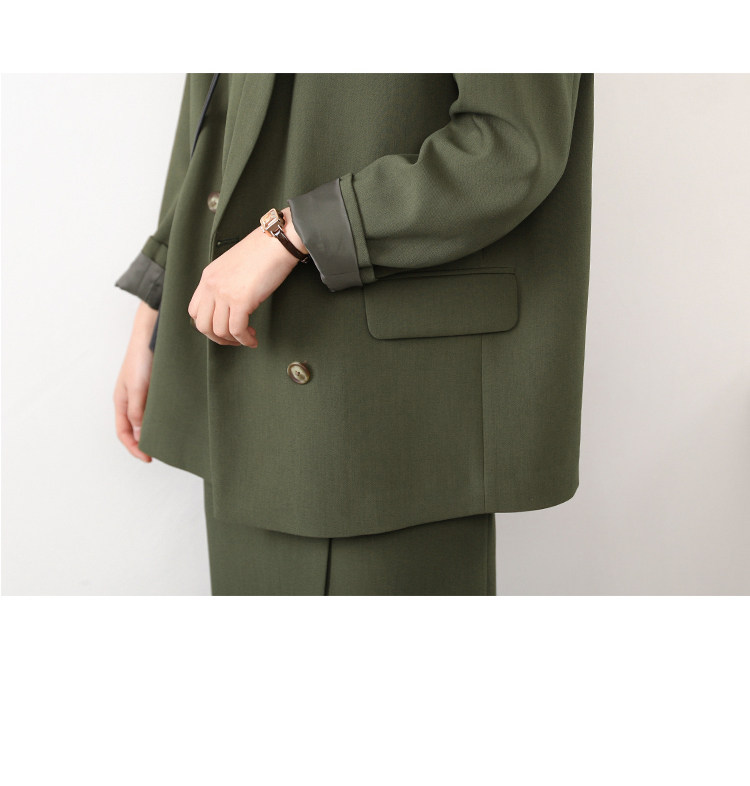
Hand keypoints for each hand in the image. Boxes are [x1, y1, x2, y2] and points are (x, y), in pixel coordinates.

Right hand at [114, 301, 156, 461]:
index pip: (124, 432)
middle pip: (135, 428)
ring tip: (170, 440)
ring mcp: (143, 393)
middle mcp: (131, 400)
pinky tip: (175, 421)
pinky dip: (163, 418)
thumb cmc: (140, 359)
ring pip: (147, 419)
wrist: (150, 334)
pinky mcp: (155, 387)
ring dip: (155, 431)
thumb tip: (140, 436)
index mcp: (121, 401)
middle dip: (145, 442)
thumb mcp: (137, 387)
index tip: (148, 458)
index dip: (134, 448)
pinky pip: (157, 407)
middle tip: (162, 453)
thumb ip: (137, 411)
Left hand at [187, 207, 305, 346]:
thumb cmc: (262, 251)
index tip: (222, 328)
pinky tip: (253, 339)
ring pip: (219, 330)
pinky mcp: (241, 300)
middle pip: (202, 325)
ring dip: (233, 340)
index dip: (207, 325)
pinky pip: (237, 330)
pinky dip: (245, 340)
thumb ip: (225, 283)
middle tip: (233, 340)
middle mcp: (212, 285)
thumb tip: (230, 304)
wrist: (277, 241)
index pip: (194, 310)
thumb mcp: (233, 266)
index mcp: (208, 276)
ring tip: (247, 338)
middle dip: (217, 338)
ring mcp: (224, 293)